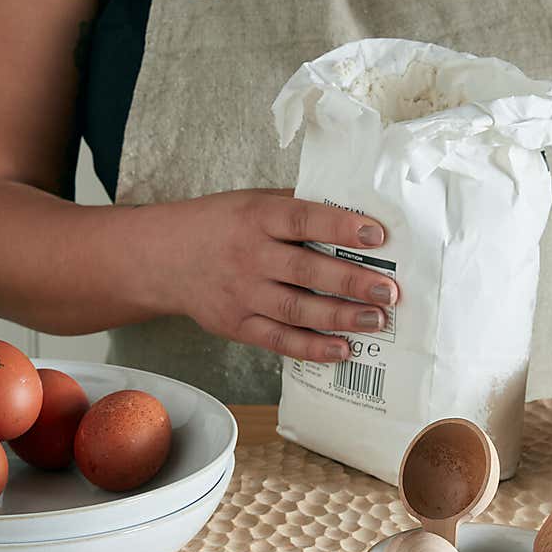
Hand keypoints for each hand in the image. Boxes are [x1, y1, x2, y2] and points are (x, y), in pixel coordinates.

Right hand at [149, 190, 395, 362]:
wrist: (163, 258)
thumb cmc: (220, 225)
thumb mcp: (252, 202)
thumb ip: (295, 207)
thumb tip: (353, 211)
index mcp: (256, 218)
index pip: (302, 220)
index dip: (340, 227)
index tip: (377, 235)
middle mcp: (250, 256)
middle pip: (306, 270)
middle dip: (351, 282)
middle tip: (389, 291)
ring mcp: (242, 294)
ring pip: (297, 309)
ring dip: (340, 317)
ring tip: (376, 320)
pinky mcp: (238, 325)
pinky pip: (279, 340)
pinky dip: (312, 348)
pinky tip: (343, 349)